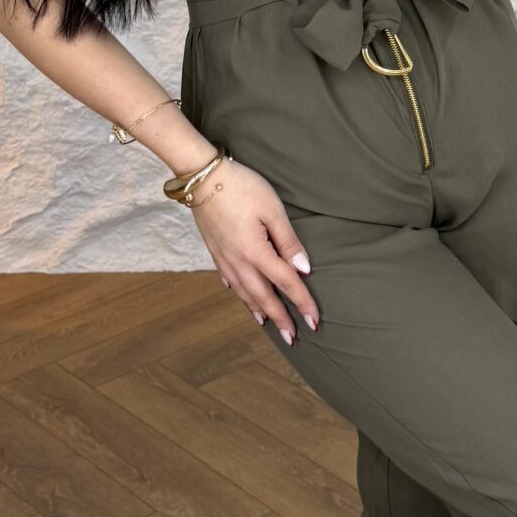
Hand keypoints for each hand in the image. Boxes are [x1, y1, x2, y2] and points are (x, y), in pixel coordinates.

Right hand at [189, 157, 318, 341]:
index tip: (315, 321)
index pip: (286, 283)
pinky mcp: (215, 251)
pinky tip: (243, 296)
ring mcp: (224, 259)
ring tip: (269, 324)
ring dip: (259, 310)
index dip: (302, 303)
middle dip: (280, 318)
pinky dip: (240, 294)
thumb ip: (289, 242)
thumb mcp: (273, 210)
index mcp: (256, 253)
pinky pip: (230, 281)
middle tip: (293, 338)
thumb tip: (304, 270)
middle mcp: (238, 262)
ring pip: (244, 293)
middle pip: (264, 297)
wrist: (201, 178)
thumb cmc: (242, 187)